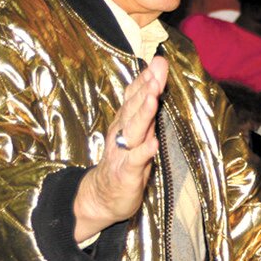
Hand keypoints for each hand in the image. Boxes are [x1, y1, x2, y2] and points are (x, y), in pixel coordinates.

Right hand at [73, 56, 167, 242]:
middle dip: (146, 88)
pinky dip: (144, 151)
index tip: (158, 62)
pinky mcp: (127, 173)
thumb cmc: (124, 160)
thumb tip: (156, 80)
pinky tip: (154, 143)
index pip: (134, 96)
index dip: (145, 79)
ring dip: (144, 113)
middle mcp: (122, 133)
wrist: (102, 197)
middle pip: (134, 108)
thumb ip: (145, 109)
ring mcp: (123, 152)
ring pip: (134, 130)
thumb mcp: (135, 132)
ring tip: (153, 97)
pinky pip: (136, 161)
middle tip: (157, 70)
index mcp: (124, 122)